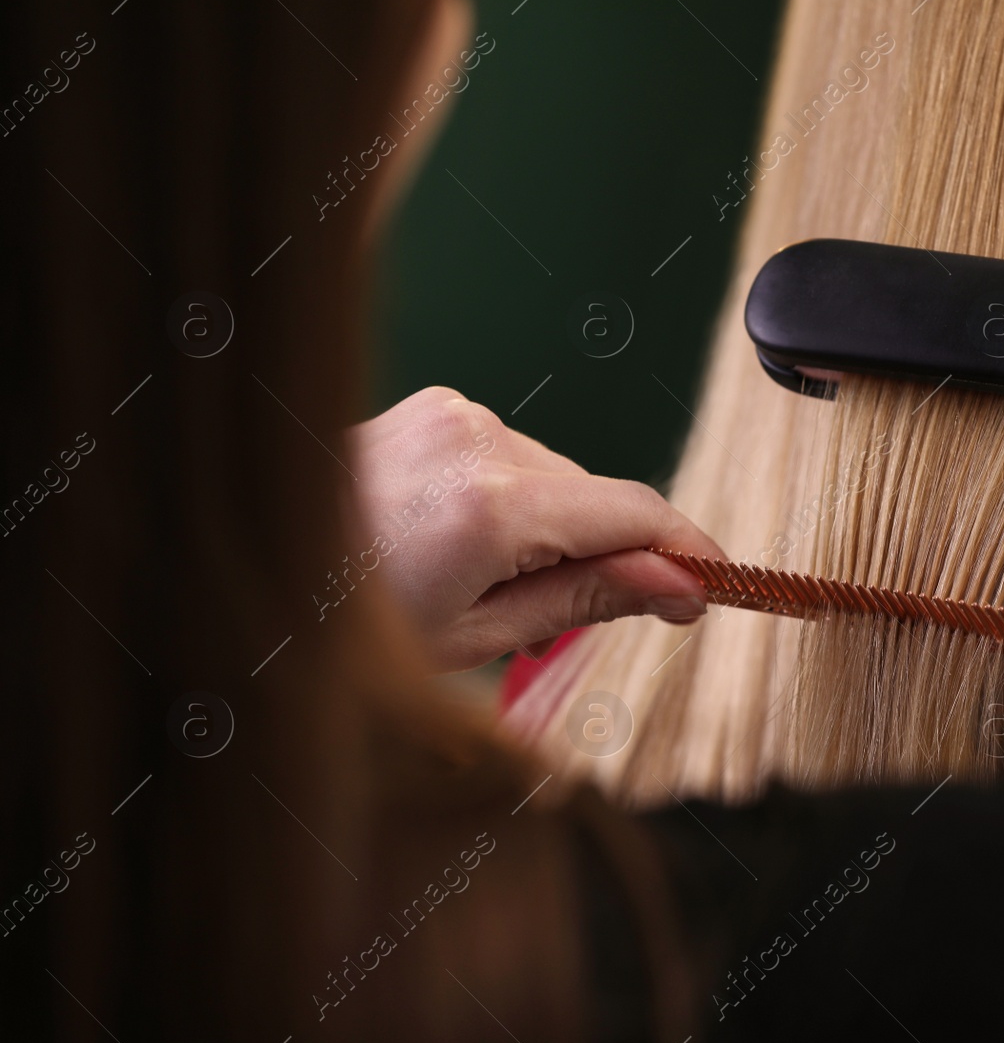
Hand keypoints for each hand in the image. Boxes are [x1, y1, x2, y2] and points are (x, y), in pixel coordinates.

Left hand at [344, 386, 724, 671]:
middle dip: (604, 556)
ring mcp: (452, 412)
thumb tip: (681, 585)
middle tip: (561, 627)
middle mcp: (478, 437)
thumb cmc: (343, 624)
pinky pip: (513, 457)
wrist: (244, 569)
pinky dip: (515, 503)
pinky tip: (467, 546)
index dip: (688, 551)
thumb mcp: (475, 636)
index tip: (720, 586)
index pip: (634, 512)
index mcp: (490, 505)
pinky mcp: (433, 406)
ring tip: (488, 591)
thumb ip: (588, 597)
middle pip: (595, 496)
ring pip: (557, 477)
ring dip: (554, 531)